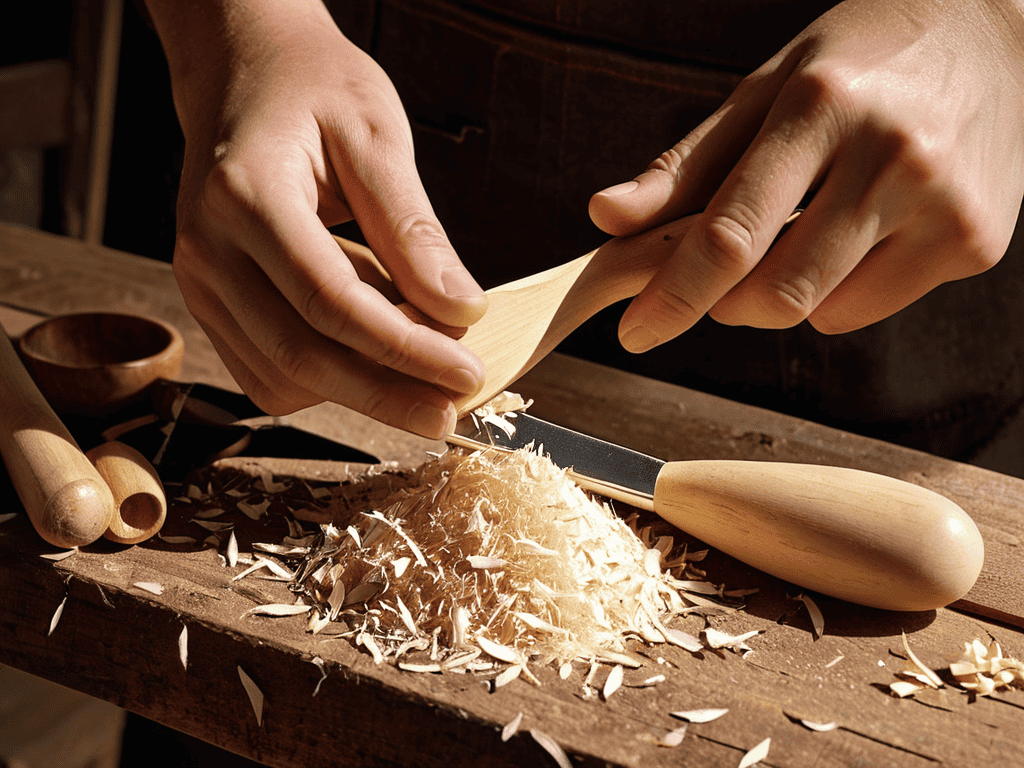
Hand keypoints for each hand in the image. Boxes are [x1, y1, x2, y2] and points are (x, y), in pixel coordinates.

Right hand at [144, 0, 486, 437]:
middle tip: (449, 414)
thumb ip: (414, 229)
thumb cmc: (312, 91)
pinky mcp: (209, 303)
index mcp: (244, 194)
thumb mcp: (376, 135)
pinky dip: (325, 379)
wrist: (243, 75)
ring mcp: (200, 281)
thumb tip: (462, 310)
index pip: (330, 300)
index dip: (404, 348)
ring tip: (422, 372)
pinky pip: (267, 371)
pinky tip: (372, 354)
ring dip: (358, 389)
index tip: (467, 372)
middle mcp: (207, 248)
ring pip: (280, 375)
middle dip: (385, 394)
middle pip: (301, 354)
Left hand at [589, 0, 1023, 351]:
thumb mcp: (765, 89)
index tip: (636, 333)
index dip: (675, 296)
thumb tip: (605, 217)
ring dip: (782, 296)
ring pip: (821, 312)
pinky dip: (838, 293)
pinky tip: (855, 235)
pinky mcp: (974, 241)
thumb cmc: (859, 61)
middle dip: (727, 302)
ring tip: (800, 231)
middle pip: (777, 292)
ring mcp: (943, 204)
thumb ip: (685, 165)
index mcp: (822, 105)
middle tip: (723, 272)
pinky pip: (869, 308)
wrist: (994, 35)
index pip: (732, 232)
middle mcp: (892, 156)